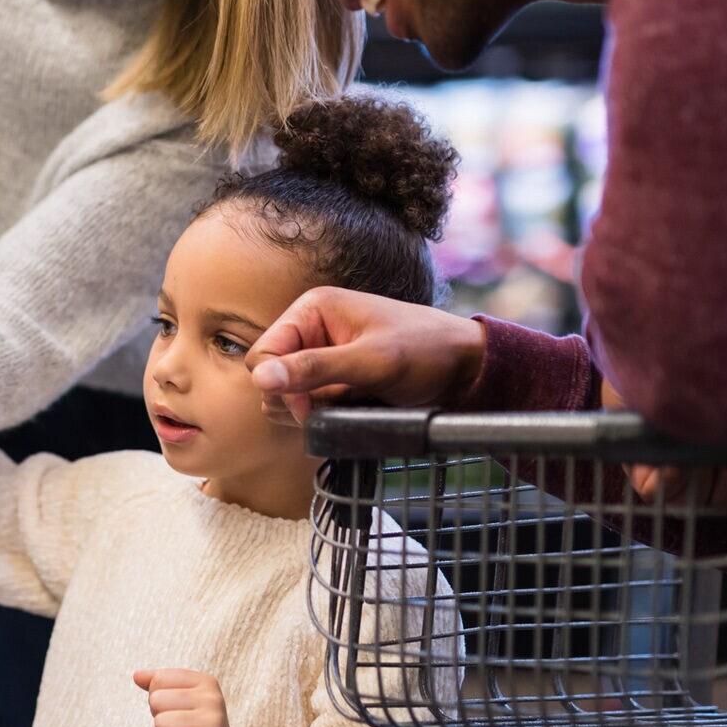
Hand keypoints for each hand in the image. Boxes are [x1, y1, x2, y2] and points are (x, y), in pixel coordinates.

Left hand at [133, 668, 246, 726]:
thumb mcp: (179, 700)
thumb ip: (157, 683)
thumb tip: (136, 676)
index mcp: (205, 682)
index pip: (159, 680)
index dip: (158, 697)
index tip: (176, 709)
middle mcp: (213, 699)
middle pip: (156, 700)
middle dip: (159, 717)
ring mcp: (215, 723)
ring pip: (161, 722)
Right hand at [245, 287, 485, 424]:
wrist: (465, 367)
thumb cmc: (425, 352)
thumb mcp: (371, 362)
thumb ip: (314, 369)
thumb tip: (261, 379)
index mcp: (312, 310)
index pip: (263, 354)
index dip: (278, 385)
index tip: (307, 407)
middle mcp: (311, 331)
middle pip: (271, 378)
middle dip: (295, 401)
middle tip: (333, 407)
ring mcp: (321, 356)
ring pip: (286, 395)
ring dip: (310, 411)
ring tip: (347, 405)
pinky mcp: (333, 379)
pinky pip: (307, 404)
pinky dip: (322, 415)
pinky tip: (349, 410)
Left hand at [605, 384, 726, 552]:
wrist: (652, 370)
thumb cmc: (706, 392)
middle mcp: (707, 477)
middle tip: (718, 440)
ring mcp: (677, 485)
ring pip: (704, 497)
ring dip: (701, 468)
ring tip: (691, 437)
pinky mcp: (647, 490)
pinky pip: (672, 490)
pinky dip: (675, 472)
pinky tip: (673, 460)